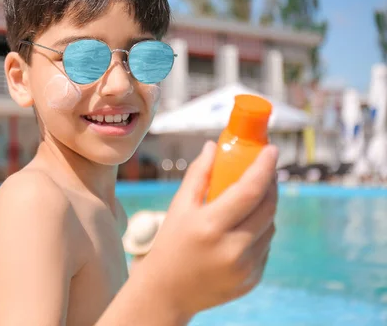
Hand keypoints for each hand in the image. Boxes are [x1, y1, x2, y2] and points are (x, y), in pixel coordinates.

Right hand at [139, 141, 277, 320]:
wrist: (167, 291)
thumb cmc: (170, 243)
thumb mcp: (179, 207)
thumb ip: (198, 174)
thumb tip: (213, 146)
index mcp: (210, 226)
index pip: (249, 190)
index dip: (264, 167)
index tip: (271, 149)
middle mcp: (231, 249)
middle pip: (268, 208)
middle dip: (270, 184)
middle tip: (265, 170)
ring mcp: (244, 268)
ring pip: (270, 227)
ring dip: (265, 208)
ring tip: (250, 199)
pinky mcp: (252, 280)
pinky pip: (265, 247)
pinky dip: (260, 231)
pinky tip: (244, 227)